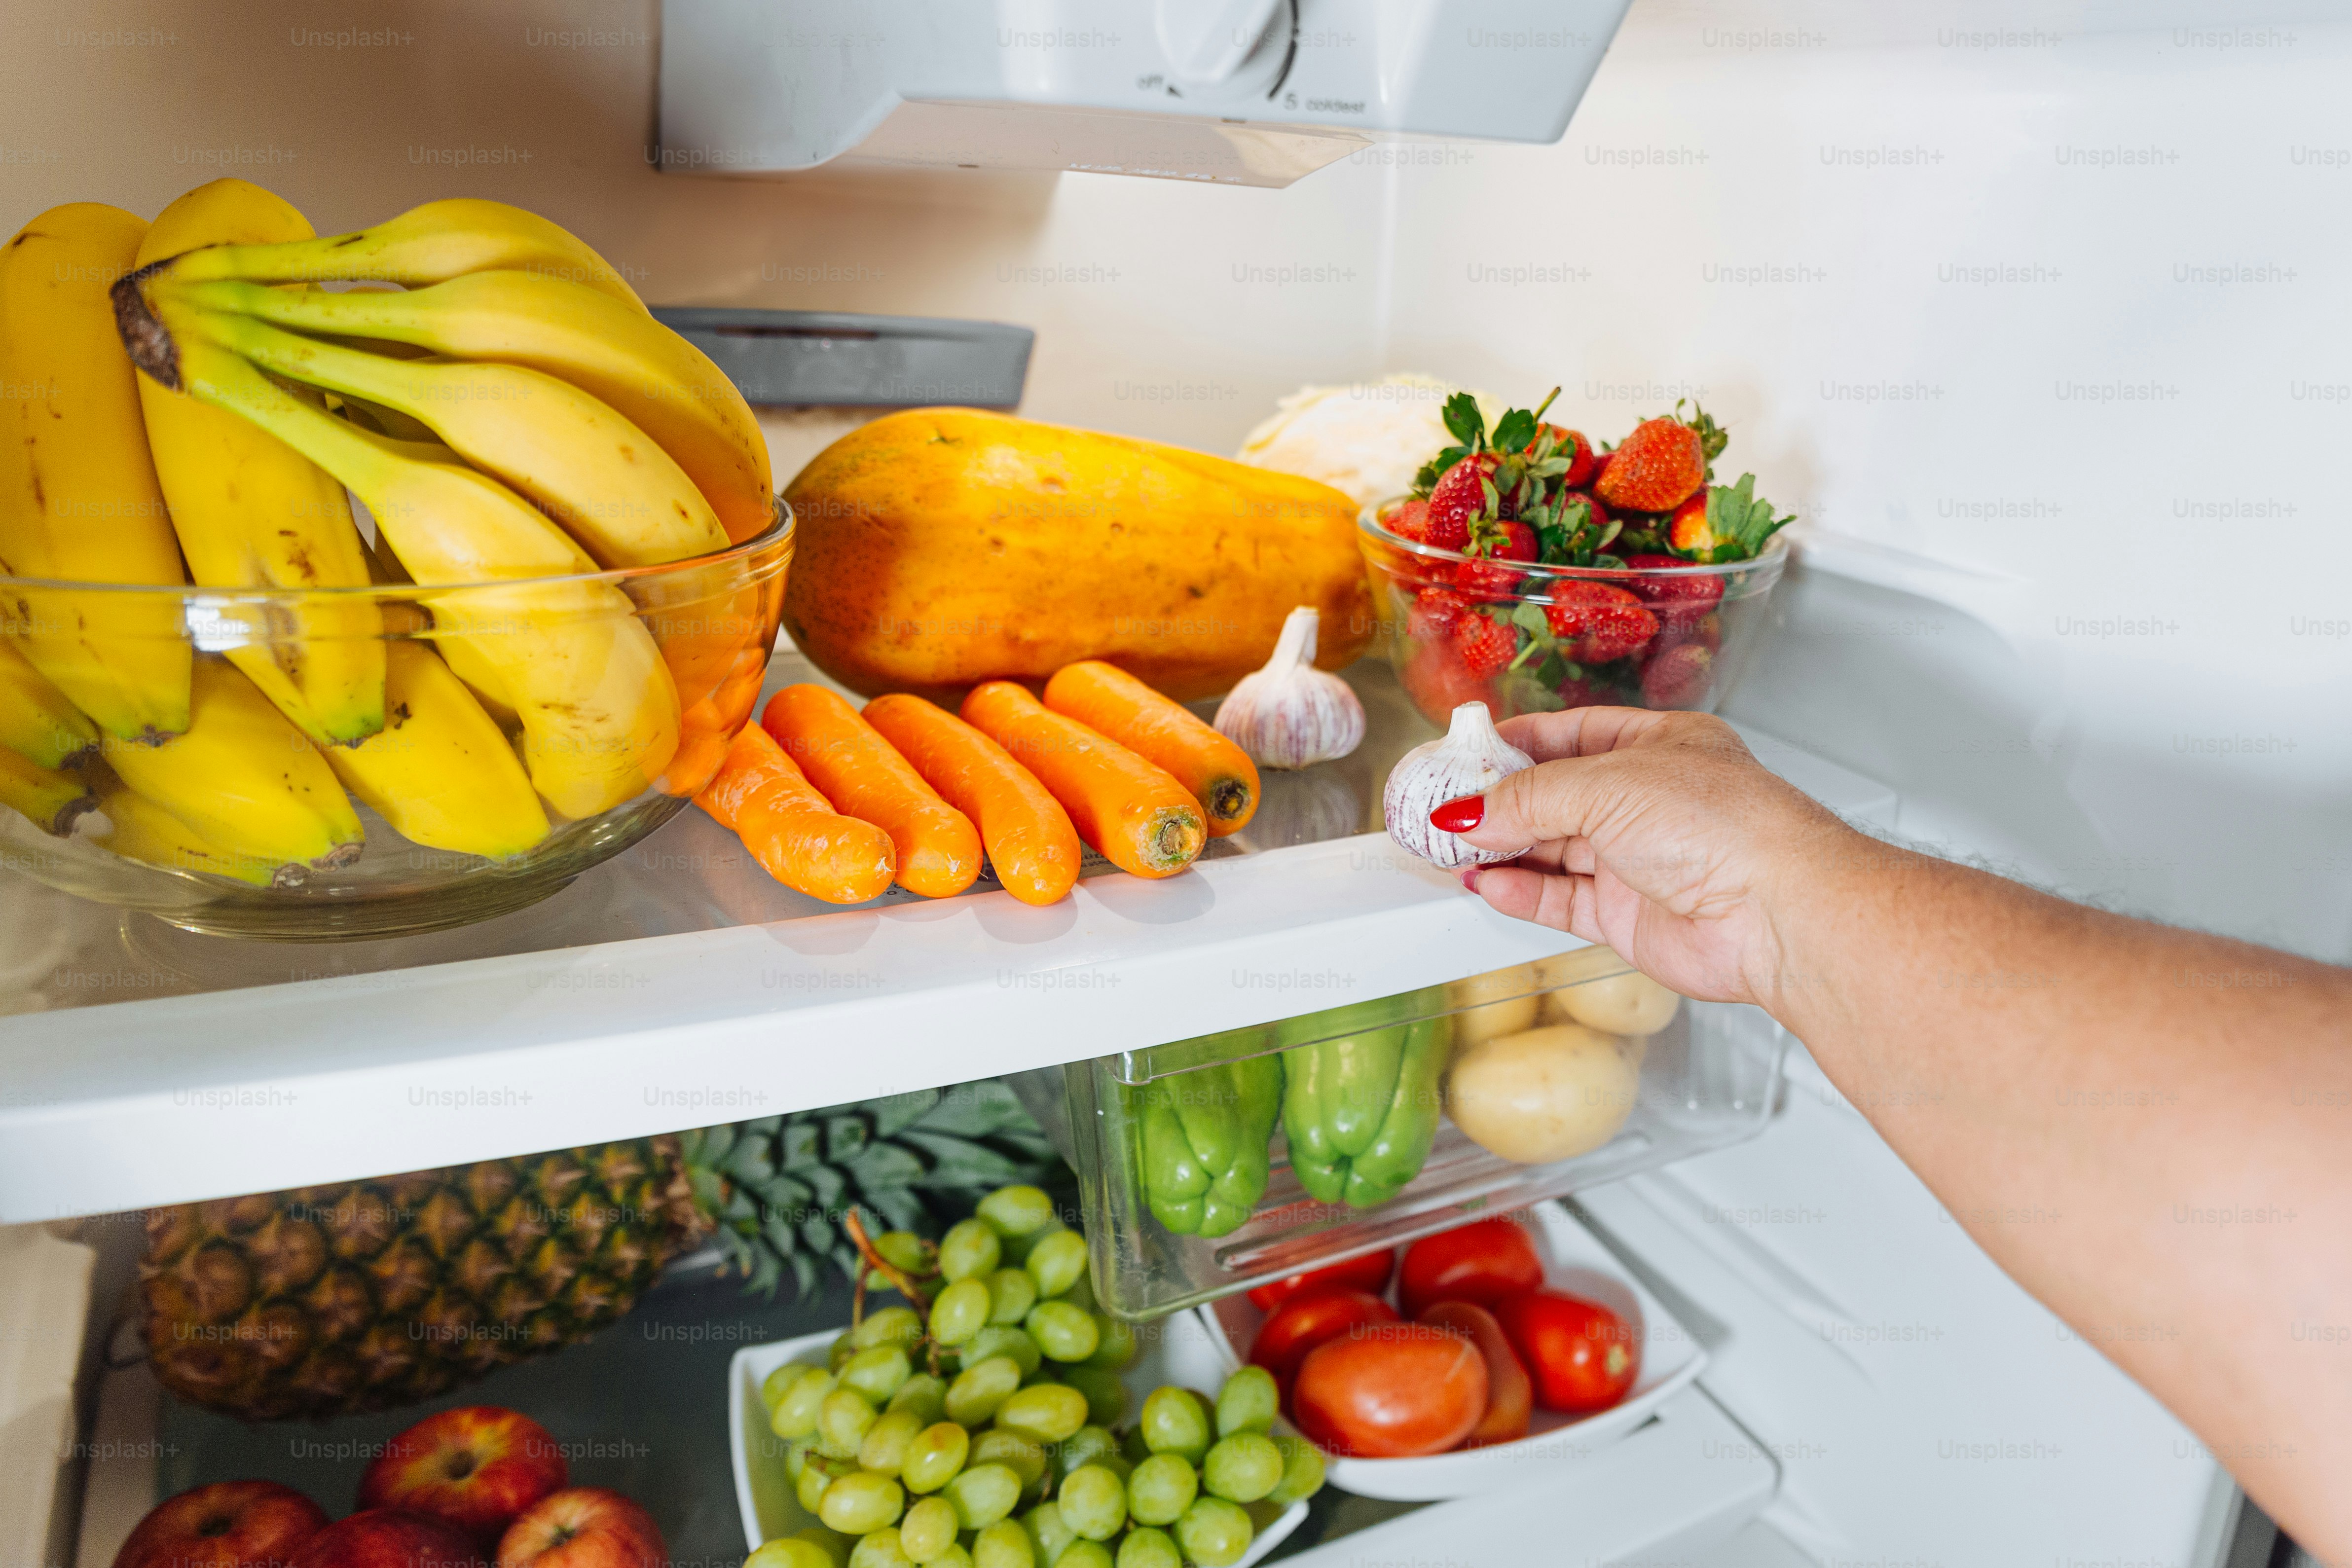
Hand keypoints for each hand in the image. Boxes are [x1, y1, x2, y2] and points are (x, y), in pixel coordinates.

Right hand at [1447, 709, 1852, 1006]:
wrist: (1775, 913)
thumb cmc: (1725, 827)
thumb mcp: (1608, 785)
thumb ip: (1529, 798)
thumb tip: (1468, 811)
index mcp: (1660, 746)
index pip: (1571, 735)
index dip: (1515, 744)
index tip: (1464, 755)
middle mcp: (1650, 802)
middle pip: (1555, 796)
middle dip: (1498, 802)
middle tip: (1442, 806)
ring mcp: (1639, 862)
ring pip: (1552, 850)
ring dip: (1501, 849)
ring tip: (1449, 847)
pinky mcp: (1629, 917)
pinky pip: (1560, 899)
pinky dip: (1520, 892)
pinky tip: (1486, 882)